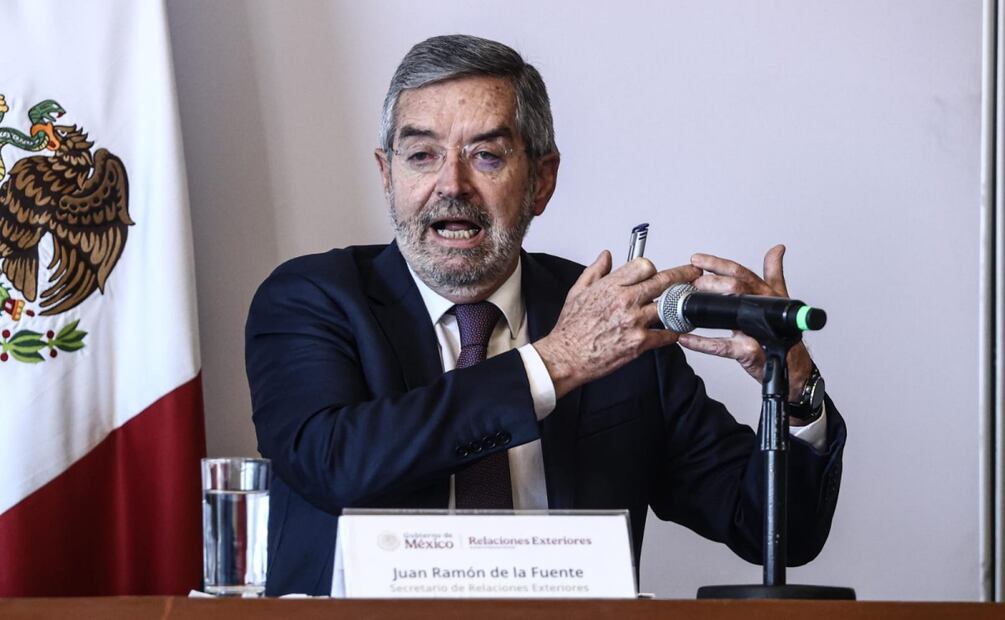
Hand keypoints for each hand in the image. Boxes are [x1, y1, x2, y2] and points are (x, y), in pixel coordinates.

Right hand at [534, 251, 700, 398]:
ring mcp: (634, 322)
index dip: (652, 267)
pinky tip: (675, 332)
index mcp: (612, 286)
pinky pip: (666, 335)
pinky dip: (673, 333)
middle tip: (694, 274)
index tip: (656, 271)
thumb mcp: (577, 291)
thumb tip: (607, 255)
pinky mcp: (640, 343)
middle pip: (664, 281)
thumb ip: (595, 270)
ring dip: (681, 307)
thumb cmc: (571, 327)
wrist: (566, 355)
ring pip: (669, 307)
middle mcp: (625, 301)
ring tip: (689, 305)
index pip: (644, 265)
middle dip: (684, 275)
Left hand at [676, 245, 814, 412]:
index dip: (717, 264)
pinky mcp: (749, 351)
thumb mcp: (778, 300)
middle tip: (690, 282)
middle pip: (735, 286)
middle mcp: (762, 308)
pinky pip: (721, 346)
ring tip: (687, 301)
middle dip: (710, 281)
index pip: (740, 272)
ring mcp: (756, 329)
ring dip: (706, 303)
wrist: (793, 368)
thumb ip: (773, 274)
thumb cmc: (784, 334)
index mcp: (765, 295)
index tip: (696, 259)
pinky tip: (685, 338)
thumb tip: (777, 249)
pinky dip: (701, 343)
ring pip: (730, 310)